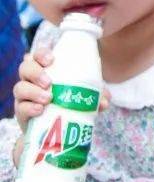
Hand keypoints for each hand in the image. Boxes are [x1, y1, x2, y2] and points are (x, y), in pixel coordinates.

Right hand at [11, 49, 108, 165]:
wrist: (53, 127)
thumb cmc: (68, 102)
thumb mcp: (82, 95)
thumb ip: (95, 95)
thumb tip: (105, 101)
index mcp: (45, 69)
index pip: (38, 55)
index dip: (41, 54)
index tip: (51, 59)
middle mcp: (31, 80)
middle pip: (25, 68)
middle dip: (35, 72)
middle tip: (48, 82)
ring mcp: (25, 96)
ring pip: (20, 87)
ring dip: (33, 91)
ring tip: (48, 98)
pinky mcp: (21, 112)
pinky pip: (20, 107)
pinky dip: (29, 108)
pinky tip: (40, 110)